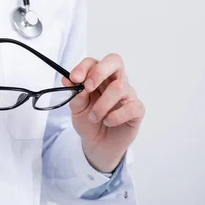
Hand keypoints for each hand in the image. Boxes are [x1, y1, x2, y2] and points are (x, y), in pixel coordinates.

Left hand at [62, 54, 144, 172]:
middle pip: (114, 61)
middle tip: (88, 87)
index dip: (84, 67)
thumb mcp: (77, 108)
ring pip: (119, 87)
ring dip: (102, 104)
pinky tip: (107, 122)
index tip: (74, 79)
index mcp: (99, 77)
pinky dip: (115, 116)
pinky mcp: (137, 109)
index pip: (94, 62)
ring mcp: (128, 94)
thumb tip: (68, 80)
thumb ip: (74, 94)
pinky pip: (131, 107)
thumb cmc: (89, 121)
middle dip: (99, 72)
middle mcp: (115, 81)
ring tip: (93, 117)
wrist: (98, 144)